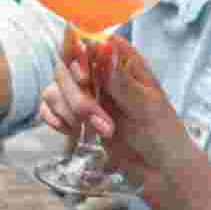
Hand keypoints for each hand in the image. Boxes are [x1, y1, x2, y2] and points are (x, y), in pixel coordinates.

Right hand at [46, 36, 194, 193]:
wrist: (158, 168)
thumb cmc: (162, 132)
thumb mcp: (146, 106)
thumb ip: (121, 78)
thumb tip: (105, 45)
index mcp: (120, 61)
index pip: (88, 41)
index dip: (77, 55)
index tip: (84, 79)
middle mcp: (99, 71)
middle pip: (65, 67)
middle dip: (78, 97)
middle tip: (99, 119)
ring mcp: (85, 92)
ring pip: (55, 88)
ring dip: (70, 112)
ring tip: (102, 131)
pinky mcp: (73, 113)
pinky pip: (48, 107)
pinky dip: (56, 120)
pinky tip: (73, 132)